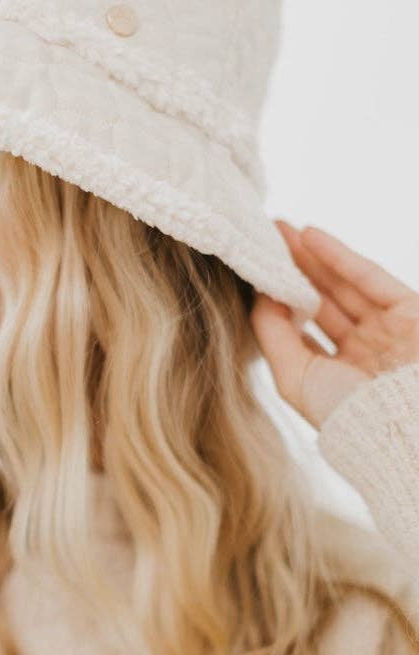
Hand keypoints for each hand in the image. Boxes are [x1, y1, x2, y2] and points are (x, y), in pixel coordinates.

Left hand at [250, 220, 418, 429]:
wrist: (402, 425)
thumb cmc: (346, 413)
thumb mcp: (294, 377)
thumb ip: (271, 334)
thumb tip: (259, 294)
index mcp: (335, 372)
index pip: (302, 327)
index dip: (278, 299)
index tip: (251, 272)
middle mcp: (362, 349)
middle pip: (320, 299)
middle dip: (291, 269)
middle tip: (263, 239)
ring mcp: (388, 329)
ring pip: (341, 284)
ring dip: (310, 255)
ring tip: (278, 229)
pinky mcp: (411, 311)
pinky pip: (369, 276)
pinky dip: (338, 255)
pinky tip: (309, 235)